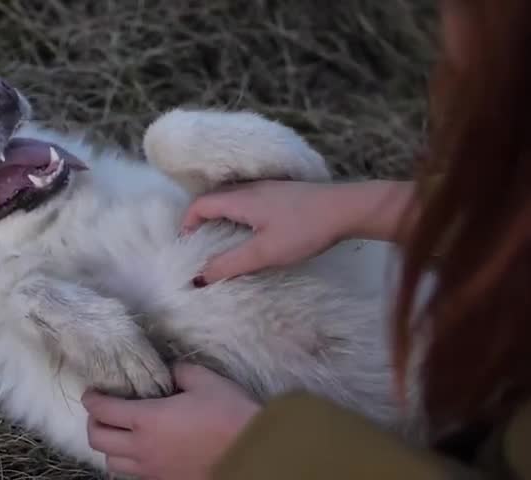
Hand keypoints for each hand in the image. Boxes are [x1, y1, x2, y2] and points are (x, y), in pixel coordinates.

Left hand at [82, 363, 259, 479]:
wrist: (253, 453)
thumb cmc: (229, 413)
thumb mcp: (204, 380)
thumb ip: (178, 372)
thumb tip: (168, 371)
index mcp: (147, 420)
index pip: (103, 411)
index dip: (92, 400)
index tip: (91, 393)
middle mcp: (142, 448)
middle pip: (98, 440)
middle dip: (94, 423)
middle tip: (101, 412)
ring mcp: (152, 470)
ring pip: (111, 463)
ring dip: (109, 447)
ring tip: (120, 433)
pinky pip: (134, 475)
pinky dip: (128, 463)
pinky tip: (141, 451)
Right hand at [182, 180, 344, 282]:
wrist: (347, 209)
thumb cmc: (304, 230)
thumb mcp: (265, 253)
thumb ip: (230, 264)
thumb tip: (198, 277)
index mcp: (240, 199)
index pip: (200, 204)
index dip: (187, 222)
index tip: (187, 245)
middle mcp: (250, 189)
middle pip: (214, 199)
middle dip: (201, 221)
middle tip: (201, 245)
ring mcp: (268, 188)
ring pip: (232, 199)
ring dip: (221, 218)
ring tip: (223, 242)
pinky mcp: (283, 193)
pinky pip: (249, 201)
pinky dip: (239, 215)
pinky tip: (252, 232)